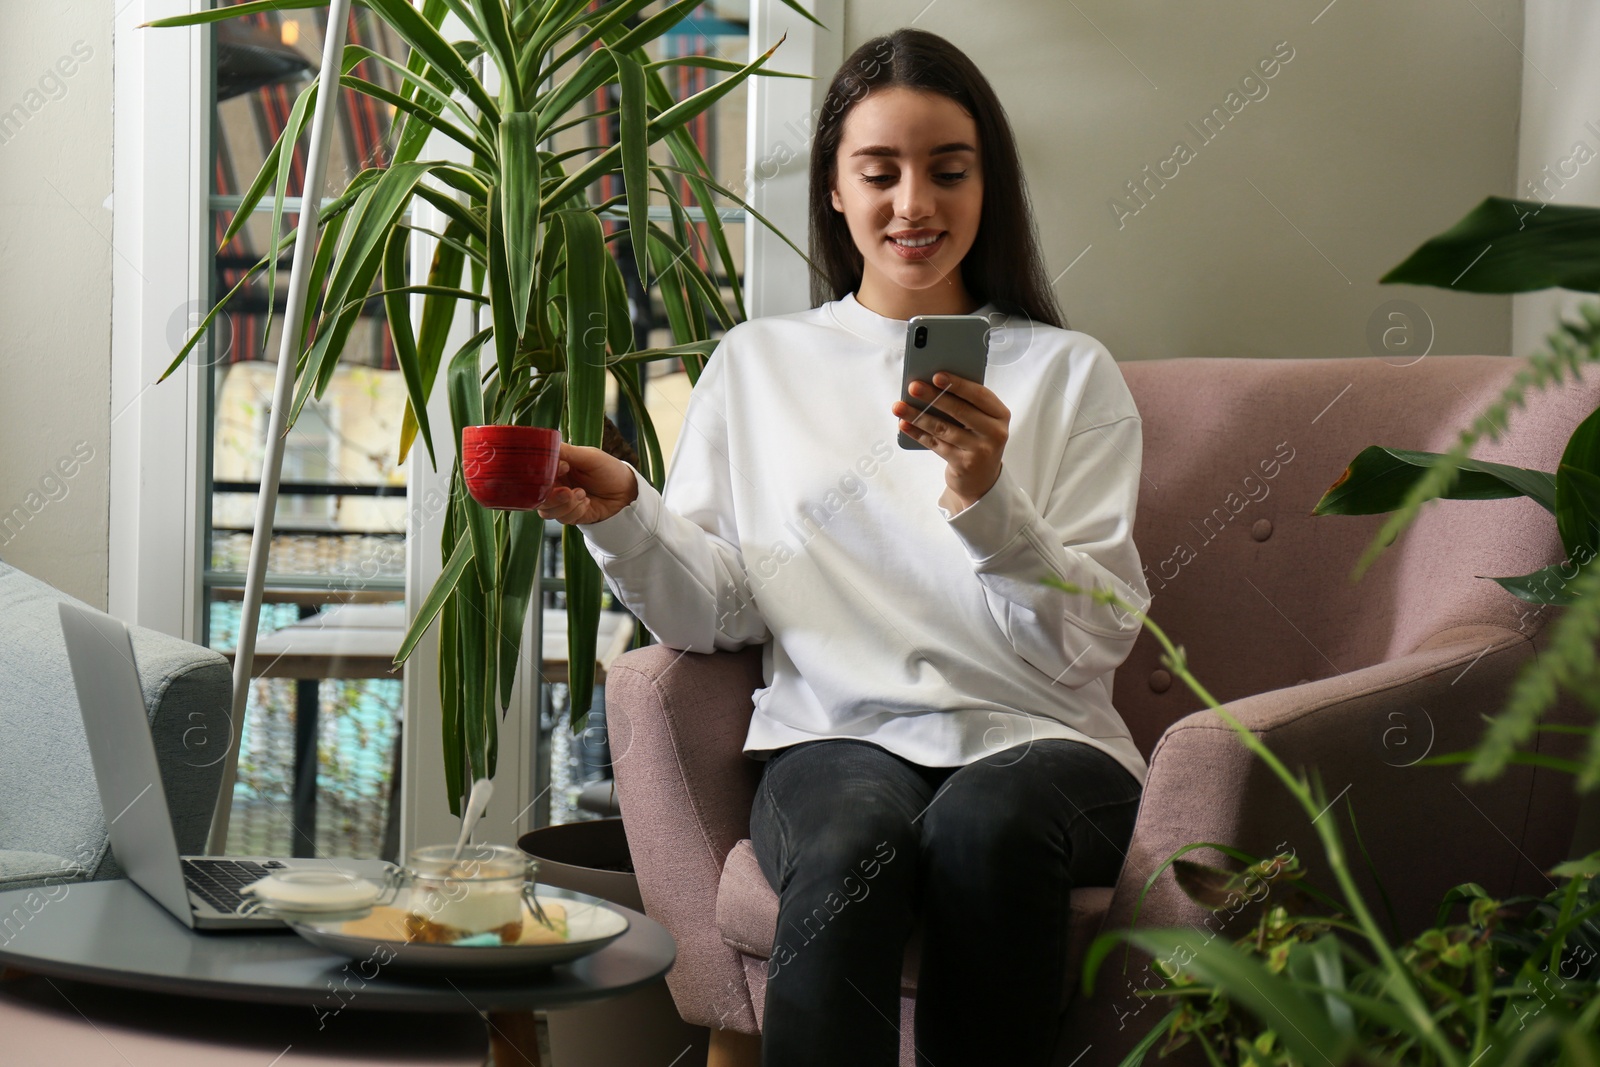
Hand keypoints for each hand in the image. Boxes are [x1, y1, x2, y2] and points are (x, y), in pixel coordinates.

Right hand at [535, 444, 638, 524]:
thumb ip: (567, 452)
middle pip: (535, 495)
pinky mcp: (570, 516)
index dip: (544, 473)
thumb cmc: (609, 470)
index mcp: (555, 467)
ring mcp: (561, 501)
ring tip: (582, 495)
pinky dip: (574, 511)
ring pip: (545, 510)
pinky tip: (587, 503)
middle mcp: (555, 484)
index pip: (535, 472)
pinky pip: (561, 519)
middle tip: (569, 490)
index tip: (564, 467)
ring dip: (565, 504)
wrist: (627, 493)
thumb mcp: (589, 457)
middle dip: (552, 494)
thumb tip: (546, 444)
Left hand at [891, 372, 1009, 512]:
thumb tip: (932, 385)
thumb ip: (967, 404)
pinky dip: (918, 433)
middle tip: (913, 387)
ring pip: (943, 428)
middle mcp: (995, 432)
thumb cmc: (977, 440)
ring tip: (899, 406)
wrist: (981, 479)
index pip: (979, 394)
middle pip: (960, 410)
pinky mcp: (963, 465)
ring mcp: (980, 451)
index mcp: (1000, 414)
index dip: (958, 384)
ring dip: (918, 416)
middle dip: (933, 396)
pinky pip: (935, 445)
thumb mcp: (982, 421)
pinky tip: (904, 425)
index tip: (937, 375)